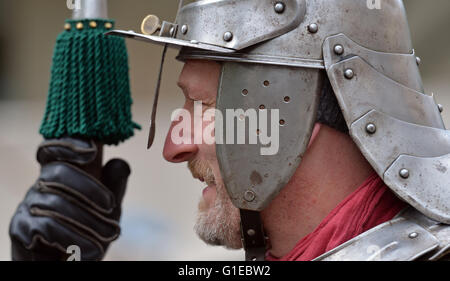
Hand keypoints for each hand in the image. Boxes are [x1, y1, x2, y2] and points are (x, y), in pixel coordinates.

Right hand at [9, 137, 129, 260]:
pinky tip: (90, 250)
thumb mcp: (109, 210)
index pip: (53, 149)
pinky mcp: (20, 228)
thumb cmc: (89, 233)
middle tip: (111, 205)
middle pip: (58, 172)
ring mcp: (27, 205)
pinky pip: (47, 227)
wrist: (74, 263)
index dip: (68, 144)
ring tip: (111, 234)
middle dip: (89, 188)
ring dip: (88, 220)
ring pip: (56, 202)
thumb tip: (120, 161)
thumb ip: (114, 186)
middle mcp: (40, 185)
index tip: (92, 148)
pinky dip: (74, 238)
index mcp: (59, 173)